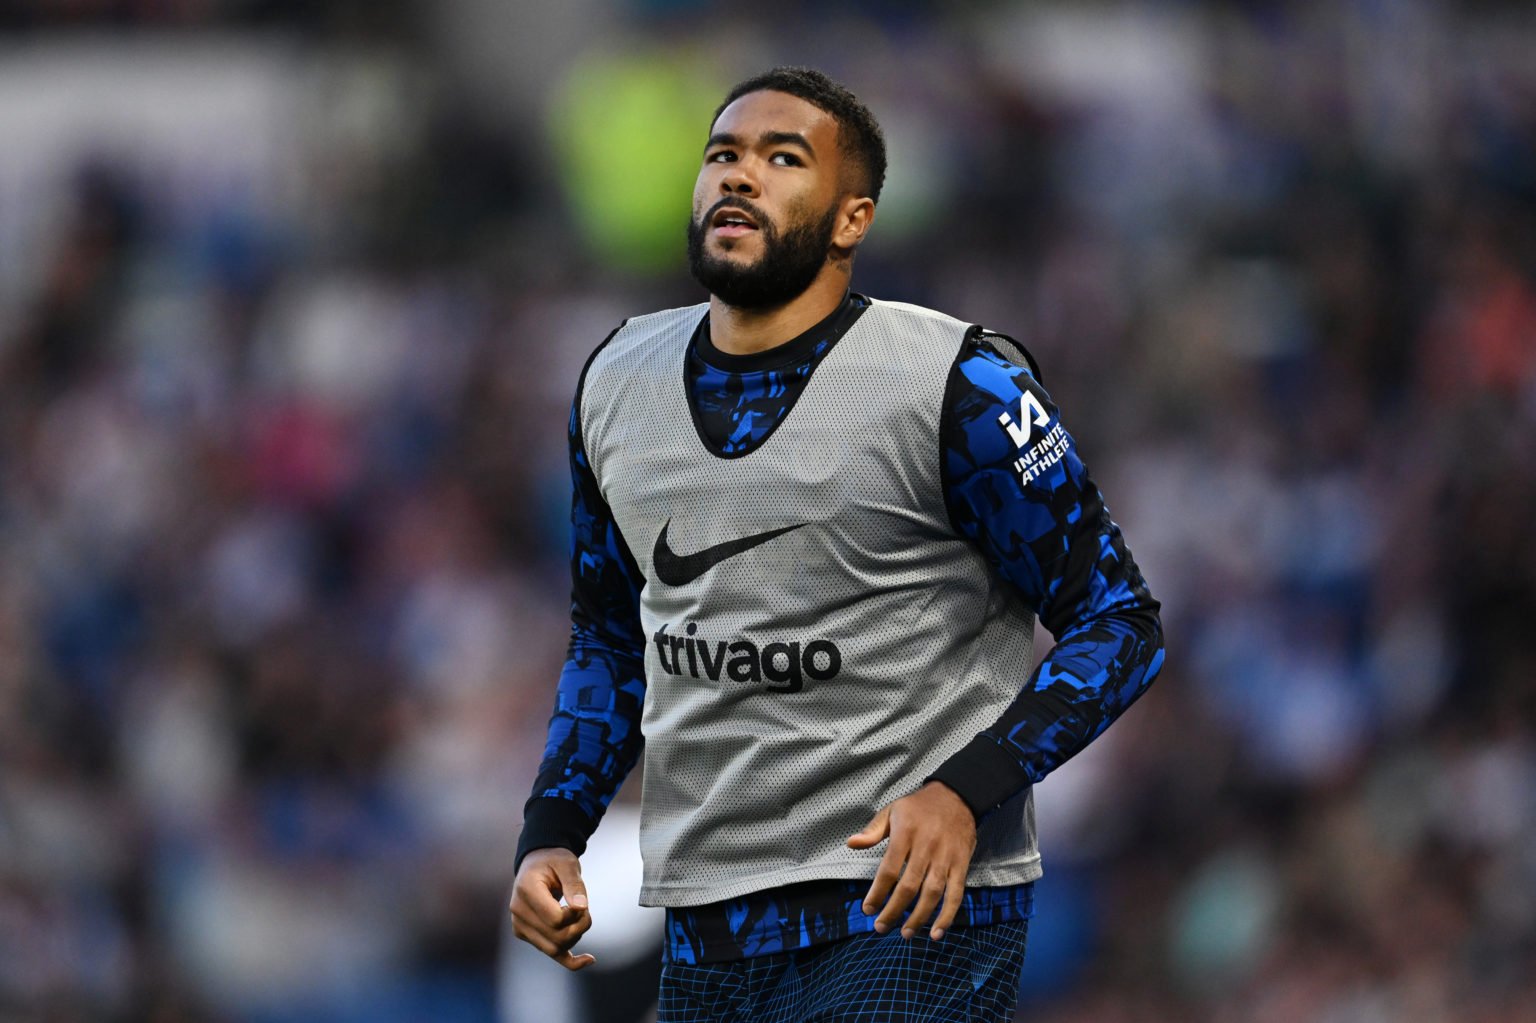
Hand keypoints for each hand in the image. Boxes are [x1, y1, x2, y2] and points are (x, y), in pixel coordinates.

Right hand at [508, 848, 595, 969]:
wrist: (537, 864)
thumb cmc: (554, 861)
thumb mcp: (567, 864)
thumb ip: (574, 884)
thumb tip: (581, 907)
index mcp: (526, 890)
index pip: (555, 919)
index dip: (575, 915)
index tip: (581, 901)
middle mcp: (518, 911)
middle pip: (556, 937)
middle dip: (580, 926)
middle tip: (585, 908)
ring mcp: (520, 926)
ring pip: (554, 949)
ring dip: (576, 937)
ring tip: (582, 917)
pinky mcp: (527, 935)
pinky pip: (551, 954)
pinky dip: (571, 962)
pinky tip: (589, 959)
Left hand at [846, 781, 976, 940]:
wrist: (957, 796)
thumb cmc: (919, 806)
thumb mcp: (892, 811)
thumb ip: (872, 830)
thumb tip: (851, 844)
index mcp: (906, 833)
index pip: (889, 869)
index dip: (878, 892)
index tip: (868, 909)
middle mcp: (926, 847)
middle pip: (909, 886)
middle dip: (894, 910)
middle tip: (880, 927)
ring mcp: (945, 858)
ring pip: (932, 893)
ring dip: (919, 917)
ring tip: (906, 933)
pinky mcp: (961, 864)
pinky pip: (955, 894)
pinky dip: (947, 915)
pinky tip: (936, 932)